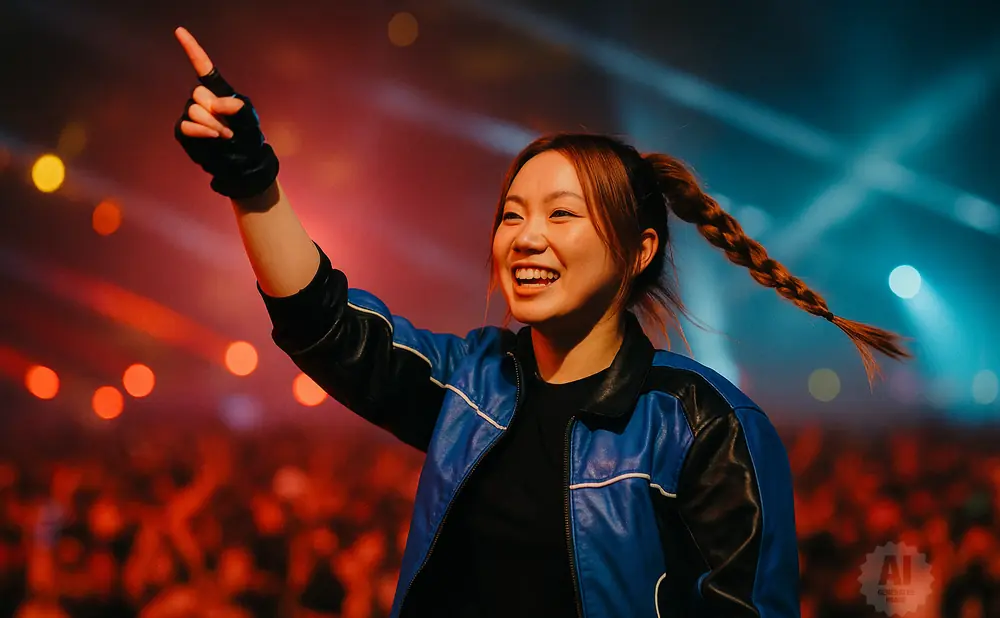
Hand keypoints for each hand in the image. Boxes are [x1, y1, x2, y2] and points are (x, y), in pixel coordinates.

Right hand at [173, 27, 279, 198]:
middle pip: (198, 94)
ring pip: (194, 111)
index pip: (202, 66)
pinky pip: (186, 126)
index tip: (179, 31)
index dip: (191, 49)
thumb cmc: (248, 136)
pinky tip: (213, 137)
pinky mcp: (184, 131)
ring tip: (225, 135)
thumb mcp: (249, 118)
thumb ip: (237, 107)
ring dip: (212, 125)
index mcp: (217, 91)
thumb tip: (218, 105)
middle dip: (215, 110)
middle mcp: (201, 100)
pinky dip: (201, 132)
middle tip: (230, 127)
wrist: (242, 161)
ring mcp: (191, 115)